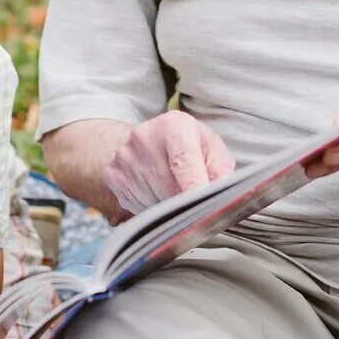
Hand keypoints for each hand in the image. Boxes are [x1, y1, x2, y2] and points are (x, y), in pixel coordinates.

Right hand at [103, 110, 235, 214]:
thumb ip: (221, 170)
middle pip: (170, 189)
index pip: (184, 162)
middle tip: (193, 196)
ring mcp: (125, 158)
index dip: (195, 189)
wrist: (148, 139)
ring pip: (155, 203)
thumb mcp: (210, 148)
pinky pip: (138, 207)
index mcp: (174, 126)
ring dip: (169, 206)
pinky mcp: (113, 175)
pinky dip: (152, 207)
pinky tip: (156, 190)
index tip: (204, 212)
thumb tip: (225, 196)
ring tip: (173, 187)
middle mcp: (144, 138)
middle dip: (186, 202)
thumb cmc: (188, 146)